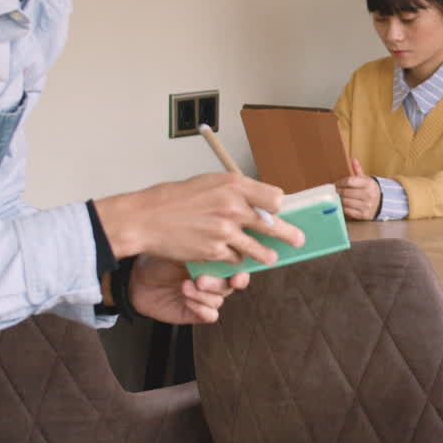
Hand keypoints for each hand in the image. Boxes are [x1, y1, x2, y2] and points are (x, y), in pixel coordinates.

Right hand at [94, 171, 304, 263]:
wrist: (144, 219)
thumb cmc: (172, 199)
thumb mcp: (208, 183)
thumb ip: (234, 192)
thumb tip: (259, 201)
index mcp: (233, 185)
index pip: (275, 198)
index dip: (277, 207)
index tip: (279, 212)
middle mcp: (233, 207)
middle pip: (275, 225)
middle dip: (290, 235)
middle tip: (299, 241)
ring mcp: (226, 231)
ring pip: (260, 249)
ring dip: (267, 255)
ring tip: (271, 257)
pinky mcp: (216, 252)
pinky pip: (236, 259)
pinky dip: (234, 259)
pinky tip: (229, 255)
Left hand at [128, 255, 249, 323]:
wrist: (135, 278)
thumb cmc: (158, 260)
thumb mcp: (182, 248)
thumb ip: (204, 249)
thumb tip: (223, 246)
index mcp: (214, 263)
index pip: (238, 267)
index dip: (242, 271)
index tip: (238, 273)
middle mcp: (213, 280)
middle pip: (231, 286)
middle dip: (219, 283)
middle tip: (202, 279)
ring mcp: (205, 297)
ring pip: (219, 300)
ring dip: (203, 294)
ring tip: (186, 286)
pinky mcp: (196, 312)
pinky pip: (210, 315)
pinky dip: (200, 307)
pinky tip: (185, 297)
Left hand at [335, 159, 380, 219]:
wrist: (382, 203)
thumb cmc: (370, 190)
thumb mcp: (366, 179)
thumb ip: (358, 170)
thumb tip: (353, 160)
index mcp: (369, 184)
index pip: (349, 181)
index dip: (340, 182)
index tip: (335, 184)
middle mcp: (369, 194)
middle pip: (346, 192)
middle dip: (337, 191)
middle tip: (333, 191)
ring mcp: (367, 205)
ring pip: (346, 202)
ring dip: (338, 199)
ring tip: (336, 197)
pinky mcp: (364, 215)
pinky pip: (348, 211)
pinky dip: (343, 207)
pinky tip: (341, 204)